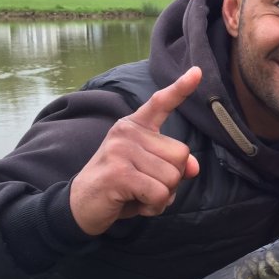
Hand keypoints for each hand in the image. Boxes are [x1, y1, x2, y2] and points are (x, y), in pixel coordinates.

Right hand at [69, 67, 202, 235]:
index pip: (160, 103)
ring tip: (137, 195)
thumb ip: (172, 165)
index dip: (181, 88)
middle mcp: (127, 132)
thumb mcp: (150, 173)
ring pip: (173, 177)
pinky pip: (159, 194)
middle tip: (145, 186)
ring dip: (162, 196)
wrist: (80, 207)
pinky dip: (154, 206)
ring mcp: (121, 149)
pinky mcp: (119, 172)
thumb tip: (193, 166)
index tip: (197, 71)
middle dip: (172, 180)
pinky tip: (133, 203)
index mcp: (134, 126)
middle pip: (181, 155)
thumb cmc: (119, 188)